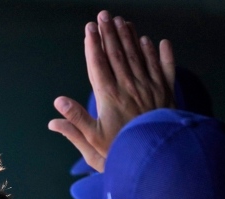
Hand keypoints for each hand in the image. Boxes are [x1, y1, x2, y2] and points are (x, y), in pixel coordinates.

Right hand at [49, 10, 175, 171]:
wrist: (155, 157)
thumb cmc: (120, 151)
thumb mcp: (93, 140)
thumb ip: (75, 121)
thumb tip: (57, 104)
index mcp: (109, 96)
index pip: (98, 64)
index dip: (93, 45)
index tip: (89, 28)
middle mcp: (129, 86)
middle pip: (117, 54)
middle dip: (109, 33)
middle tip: (104, 15)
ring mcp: (149, 87)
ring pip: (138, 56)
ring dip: (130, 37)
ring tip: (123, 21)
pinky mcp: (166, 93)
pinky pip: (163, 68)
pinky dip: (159, 54)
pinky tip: (155, 41)